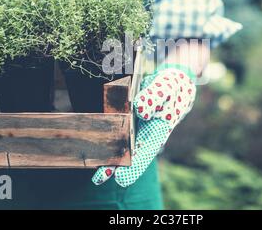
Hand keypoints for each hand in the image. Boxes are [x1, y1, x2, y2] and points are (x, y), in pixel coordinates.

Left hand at [92, 65, 196, 186]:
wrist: (171, 82)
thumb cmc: (172, 87)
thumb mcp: (167, 88)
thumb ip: (155, 97)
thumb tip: (141, 110)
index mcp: (157, 132)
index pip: (145, 153)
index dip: (134, 167)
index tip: (121, 179)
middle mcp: (143, 134)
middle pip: (128, 154)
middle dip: (114, 166)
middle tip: (99, 178)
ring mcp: (132, 128)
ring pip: (117, 144)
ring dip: (105, 154)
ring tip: (90, 165)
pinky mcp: (123, 117)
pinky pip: (112, 128)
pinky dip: (102, 135)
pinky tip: (89, 140)